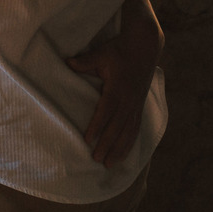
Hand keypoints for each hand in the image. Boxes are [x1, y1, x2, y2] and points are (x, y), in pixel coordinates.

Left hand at [67, 27, 161, 166]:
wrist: (145, 47)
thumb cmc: (119, 50)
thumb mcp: (101, 53)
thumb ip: (85, 61)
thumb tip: (68, 63)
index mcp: (118, 89)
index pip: (106, 111)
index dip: (97, 127)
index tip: (88, 140)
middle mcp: (129, 100)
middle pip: (117, 127)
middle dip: (107, 145)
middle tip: (97, 160)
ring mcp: (136, 105)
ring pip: (128, 132)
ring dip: (119, 149)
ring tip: (110, 164)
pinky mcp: (139, 106)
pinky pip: (135, 128)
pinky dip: (130, 142)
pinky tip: (125, 153)